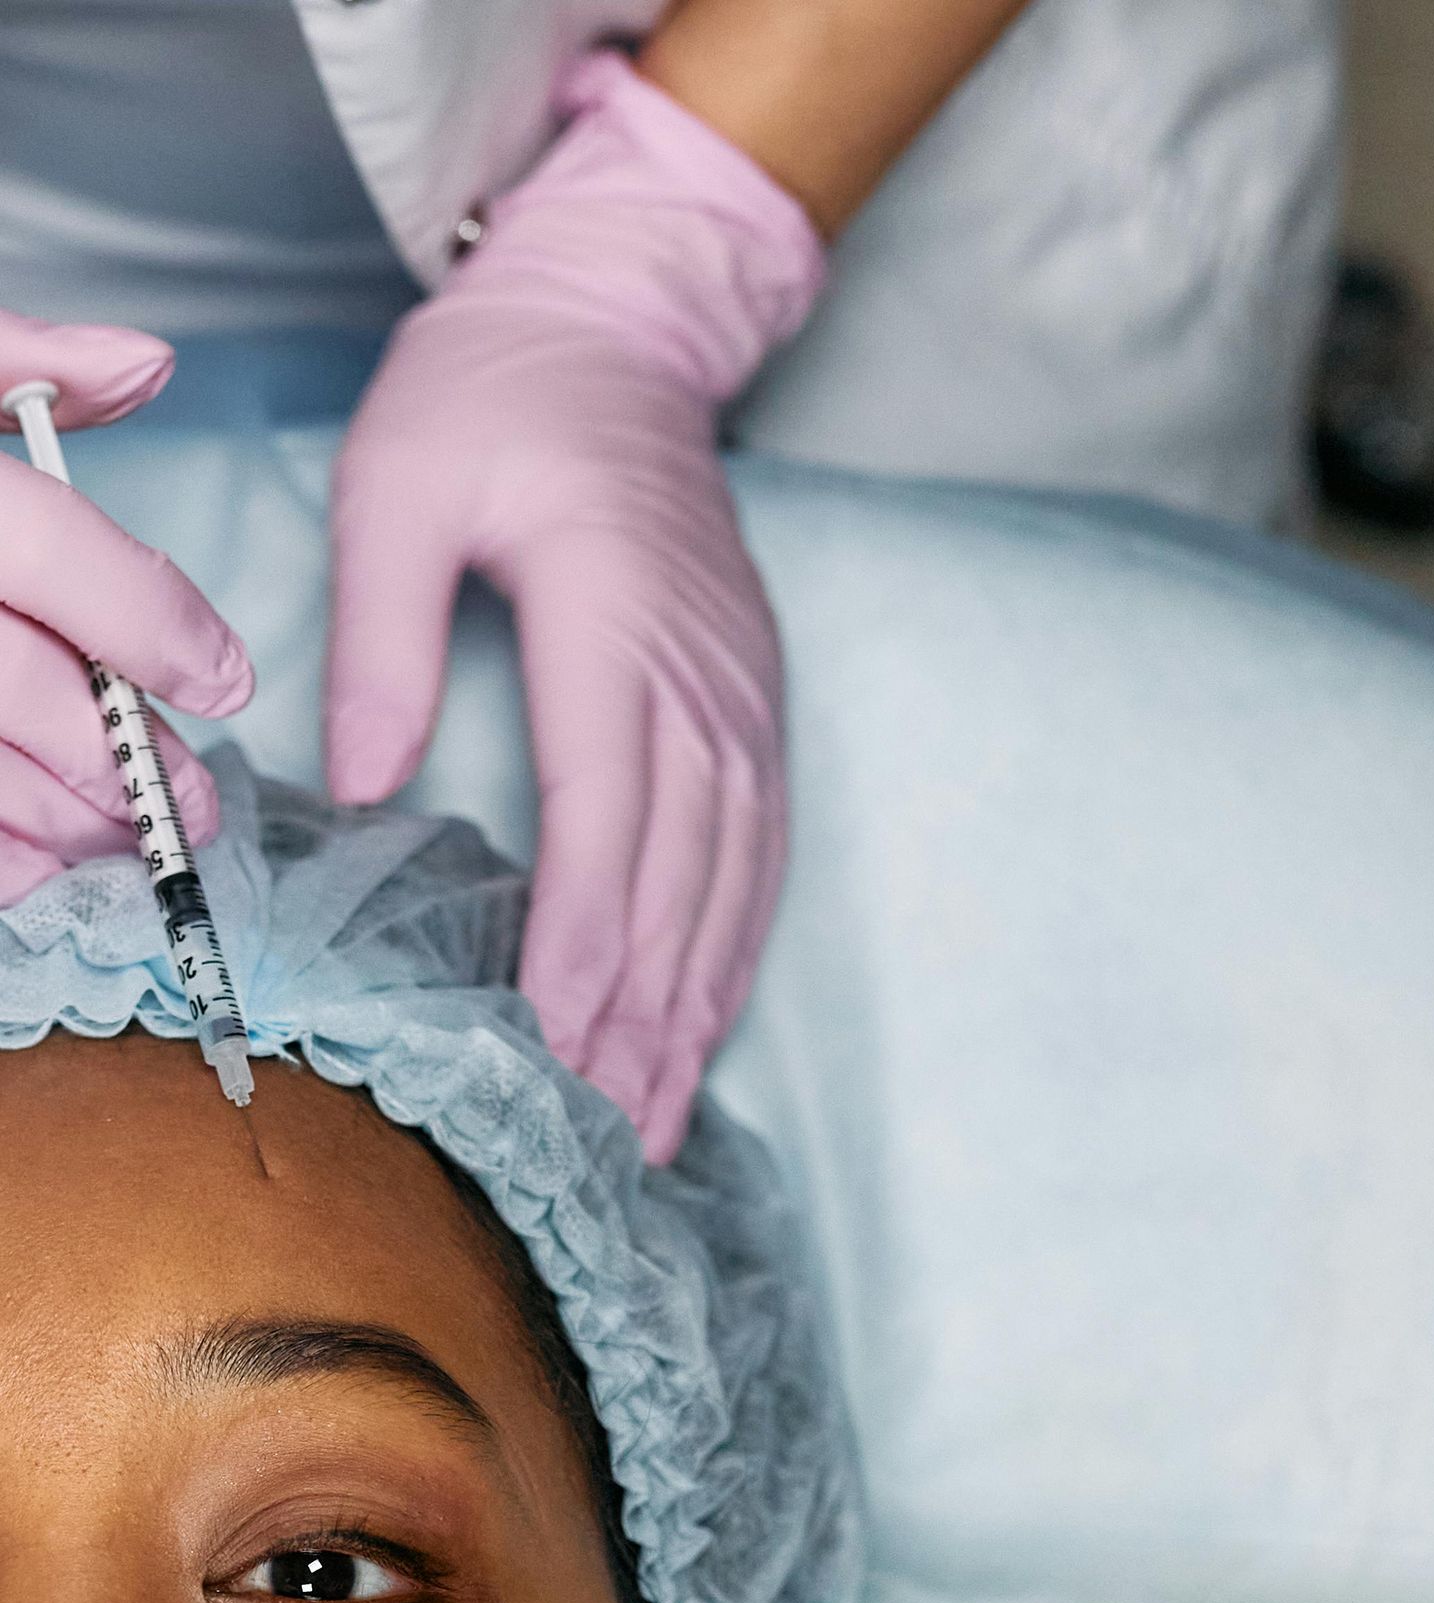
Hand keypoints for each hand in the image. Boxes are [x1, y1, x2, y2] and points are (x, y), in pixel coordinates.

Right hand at [0, 313, 253, 904]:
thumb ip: (14, 358)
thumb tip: (146, 363)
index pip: (44, 546)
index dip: (152, 620)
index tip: (225, 678)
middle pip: (16, 682)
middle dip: (118, 755)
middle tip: (183, 797)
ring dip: (56, 823)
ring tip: (116, 838)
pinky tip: (27, 865)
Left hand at [326, 55, 824, 1162]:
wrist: (618, 327)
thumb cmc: (496, 397)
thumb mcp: (398, 482)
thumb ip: (383, 635)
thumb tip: (366, 790)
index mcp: (614, 618)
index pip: (607, 814)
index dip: (588, 944)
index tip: (561, 1044)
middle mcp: (700, 674)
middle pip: (678, 877)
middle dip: (640, 1019)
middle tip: (602, 1135)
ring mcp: (743, 697)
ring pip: (730, 885)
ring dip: (694, 1011)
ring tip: (651, 1118)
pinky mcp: (756, 708)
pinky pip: (759, 856)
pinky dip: (732, 953)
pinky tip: (702, 1027)